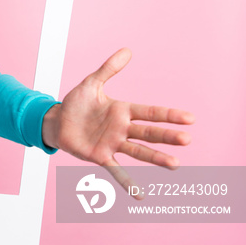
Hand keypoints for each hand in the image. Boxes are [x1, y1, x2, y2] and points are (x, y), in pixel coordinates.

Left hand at [43, 48, 193, 197]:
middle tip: (187, 140)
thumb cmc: (76, 103)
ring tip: (175, 165)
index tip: (189, 118)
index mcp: (122, 111)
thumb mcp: (91, 83)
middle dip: (167, 136)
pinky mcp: (100, 156)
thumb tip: (127, 50)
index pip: (150, 112)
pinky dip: (127, 182)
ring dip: (156, 158)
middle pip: (149, 133)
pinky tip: (140, 194)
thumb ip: (109, 69)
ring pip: (138, 151)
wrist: (56, 121)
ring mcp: (113, 144)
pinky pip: (116, 170)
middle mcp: (122, 129)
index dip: (168, 115)